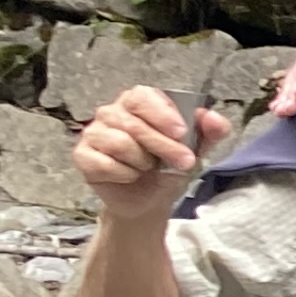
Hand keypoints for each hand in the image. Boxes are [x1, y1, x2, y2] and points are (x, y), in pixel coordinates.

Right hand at [73, 86, 226, 213]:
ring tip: (149, 168)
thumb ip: (210, 131)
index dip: (162, 114)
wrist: (150, 199)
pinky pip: (104, 163)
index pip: (142, 97)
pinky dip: (125, 174)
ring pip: (120, 144)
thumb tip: (213, 118)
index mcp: (138, 102)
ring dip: (143, 162)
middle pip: (135, 124)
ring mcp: (94, 133)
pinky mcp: (82, 155)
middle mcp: (111, 112)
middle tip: (184, 163)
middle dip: (165, 147)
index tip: (181, 133)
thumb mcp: (197, 148)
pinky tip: (130, 175)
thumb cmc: (169, 166)